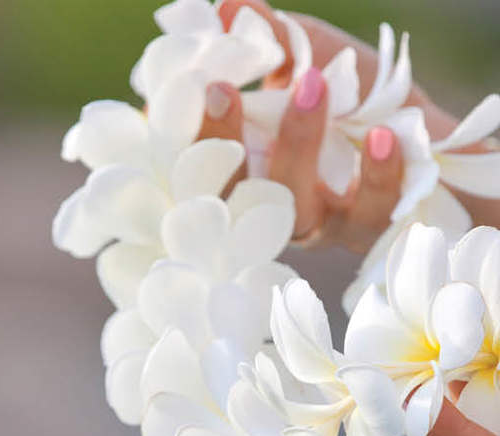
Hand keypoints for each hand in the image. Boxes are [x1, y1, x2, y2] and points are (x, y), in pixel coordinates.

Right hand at [201, 0, 498, 249]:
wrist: (423, 141)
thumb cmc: (356, 101)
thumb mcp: (314, 63)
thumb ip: (274, 42)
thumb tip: (230, 9)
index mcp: (253, 167)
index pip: (207, 161)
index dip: (198, 130)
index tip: (205, 84)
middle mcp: (276, 202)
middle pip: (236, 193)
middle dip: (225, 144)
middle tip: (224, 88)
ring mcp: (321, 222)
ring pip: (296, 208)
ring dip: (297, 148)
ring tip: (313, 86)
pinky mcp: (367, 227)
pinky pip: (367, 212)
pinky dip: (376, 174)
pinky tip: (381, 136)